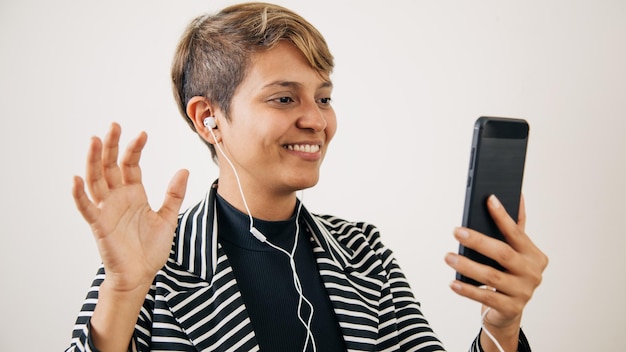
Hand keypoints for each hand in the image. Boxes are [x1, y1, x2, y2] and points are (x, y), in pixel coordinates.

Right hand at [72, 123, 188, 292]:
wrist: (142, 274)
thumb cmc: (151, 248)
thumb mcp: (168, 217)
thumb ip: (174, 194)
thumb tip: (184, 170)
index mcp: (134, 193)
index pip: (130, 165)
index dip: (134, 149)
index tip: (142, 133)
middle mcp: (118, 198)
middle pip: (110, 166)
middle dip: (111, 146)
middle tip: (114, 126)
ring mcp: (106, 210)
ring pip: (96, 180)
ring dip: (93, 161)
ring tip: (95, 140)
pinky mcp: (99, 225)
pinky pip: (86, 207)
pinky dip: (79, 194)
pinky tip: (76, 178)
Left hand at [445, 195, 547, 348]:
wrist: (510, 310)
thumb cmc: (509, 273)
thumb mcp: (516, 252)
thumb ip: (517, 226)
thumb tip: (519, 195)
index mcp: (534, 255)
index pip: (516, 232)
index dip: (503, 216)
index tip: (489, 199)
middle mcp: (532, 273)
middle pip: (503, 254)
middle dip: (478, 241)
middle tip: (456, 231)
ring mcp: (523, 292)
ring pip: (492, 276)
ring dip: (467, 266)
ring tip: (448, 256)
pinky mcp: (511, 309)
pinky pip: (486, 297)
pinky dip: (467, 290)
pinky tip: (453, 282)